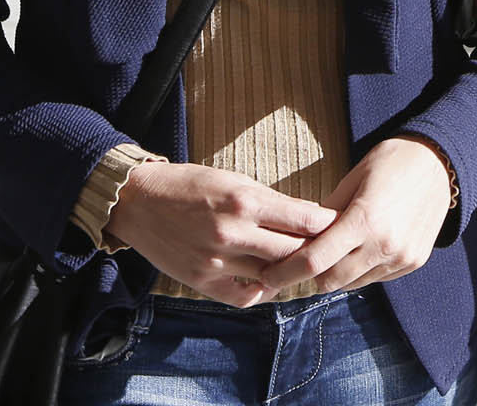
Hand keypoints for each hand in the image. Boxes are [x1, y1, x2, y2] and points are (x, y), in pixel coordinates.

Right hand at [103, 161, 337, 307]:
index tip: (337, 225)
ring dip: (289, 272)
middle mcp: (232, 233)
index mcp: (244, 201)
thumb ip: (270, 202)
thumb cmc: (190, 184)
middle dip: (313, 251)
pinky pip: (244, 296)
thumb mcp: (233, 180)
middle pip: (292, 252)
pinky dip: (261, 291)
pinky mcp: (201, 282)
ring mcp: (215, 262)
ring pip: (271, 277)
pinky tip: (269, 281)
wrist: (138, 201)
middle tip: (327, 250)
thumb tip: (309, 218)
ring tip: (302, 265)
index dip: (325, 224)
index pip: (302, 220)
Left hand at [257, 136, 452, 295]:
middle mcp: (384, 245)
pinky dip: (361, 270)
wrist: (440, 162)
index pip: (314, 261)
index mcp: (364, 220)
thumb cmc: (391, 162)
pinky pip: (376, 278)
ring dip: (336, 274)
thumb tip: (298, 238)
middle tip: (296, 264)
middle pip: (330, 281)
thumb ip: (324, 214)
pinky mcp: (414, 262)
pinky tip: (360, 249)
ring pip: (353, 284)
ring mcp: (402, 257)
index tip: (267, 275)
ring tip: (330, 254)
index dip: (285, 272)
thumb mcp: (352, 180)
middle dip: (309, 276)